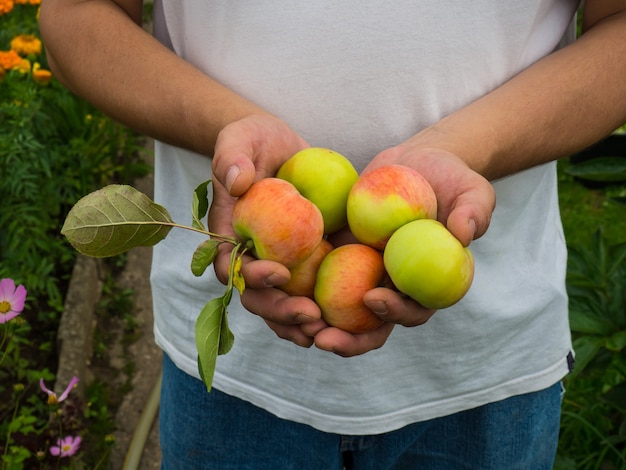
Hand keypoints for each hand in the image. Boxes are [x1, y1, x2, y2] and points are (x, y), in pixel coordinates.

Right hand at [209, 114, 321, 346]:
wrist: (279, 147)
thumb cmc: (254, 141)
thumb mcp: (241, 138)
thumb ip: (233, 156)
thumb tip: (236, 181)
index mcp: (230, 236)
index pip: (232, 267)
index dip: (252, 277)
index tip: (280, 271)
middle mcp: (251, 258)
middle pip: (258, 297)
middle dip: (281, 311)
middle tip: (310, 315)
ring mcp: (278, 265)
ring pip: (282, 305)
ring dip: (300, 323)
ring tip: (326, 331)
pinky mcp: (305, 263)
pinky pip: (309, 293)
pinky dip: (322, 311)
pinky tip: (343, 322)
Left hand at [303, 145, 495, 355]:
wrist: (414, 163)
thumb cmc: (450, 179)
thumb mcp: (471, 189)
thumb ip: (474, 212)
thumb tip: (464, 235)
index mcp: (426, 285)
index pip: (413, 311)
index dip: (395, 313)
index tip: (372, 298)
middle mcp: (394, 288)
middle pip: (371, 326)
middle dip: (348, 339)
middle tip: (321, 338)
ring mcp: (364, 276)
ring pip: (339, 312)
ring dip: (317, 323)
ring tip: (293, 322)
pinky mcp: (340, 259)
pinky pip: (317, 277)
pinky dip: (300, 288)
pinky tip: (276, 285)